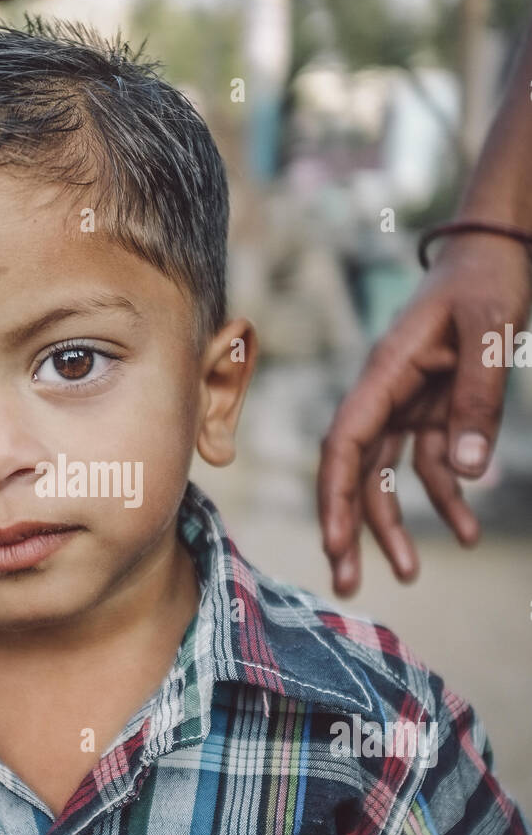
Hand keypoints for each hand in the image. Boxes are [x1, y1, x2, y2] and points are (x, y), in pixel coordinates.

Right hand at [317, 232, 531, 595]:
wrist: (498, 251)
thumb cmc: (487, 279)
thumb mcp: (491, 331)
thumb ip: (479, 398)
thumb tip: (469, 472)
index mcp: (385, 373)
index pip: (345, 443)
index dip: (335, 495)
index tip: (336, 543)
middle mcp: (386, 394)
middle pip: (355, 470)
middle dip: (351, 528)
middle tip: (348, 583)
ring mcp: (408, 404)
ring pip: (387, 476)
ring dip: (395, 525)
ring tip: (411, 574)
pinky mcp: (434, 410)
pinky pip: (430, 464)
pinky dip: (447, 499)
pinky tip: (467, 532)